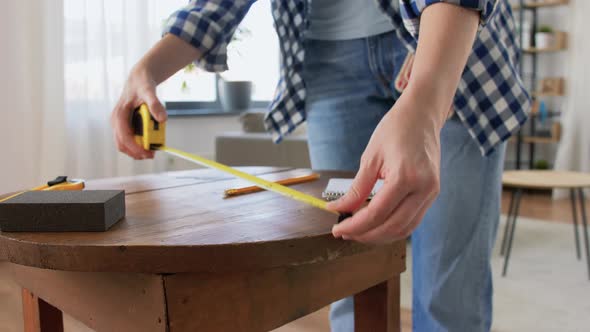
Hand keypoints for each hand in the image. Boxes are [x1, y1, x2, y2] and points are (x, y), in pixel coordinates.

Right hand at [110, 65, 166, 159]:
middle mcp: (116, 121)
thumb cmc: (142, 84)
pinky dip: (138, 145)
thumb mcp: (149, 92)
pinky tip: (149, 144)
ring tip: (152, 151)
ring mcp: (119, 125)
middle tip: (152, 155)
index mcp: (119, 115)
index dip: (135, 148)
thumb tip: (162, 119)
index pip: (124, 137)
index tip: (149, 153)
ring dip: (137, 151)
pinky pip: (129, 141)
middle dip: (136, 152)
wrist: (139, 79)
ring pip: (124, 145)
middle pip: (122, 145)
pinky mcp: (124, 126)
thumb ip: (155, 104)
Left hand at [327, 90, 444, 243]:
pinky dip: (392, 227)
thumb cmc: (395, 130)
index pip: (376, 213)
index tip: (337, 228)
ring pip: (404, 229)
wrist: (422, 116)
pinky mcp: (432, 194)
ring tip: (357, 231)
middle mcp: (423, 189)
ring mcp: (431, 193)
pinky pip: (412, 220)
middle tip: (344, 233)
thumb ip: (357, 189)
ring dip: (380, 235)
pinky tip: (375, 224)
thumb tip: (338, 209)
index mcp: (406, 177)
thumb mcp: (370, 158)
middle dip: (365, 235)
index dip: (354, 225)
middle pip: (392, 227)